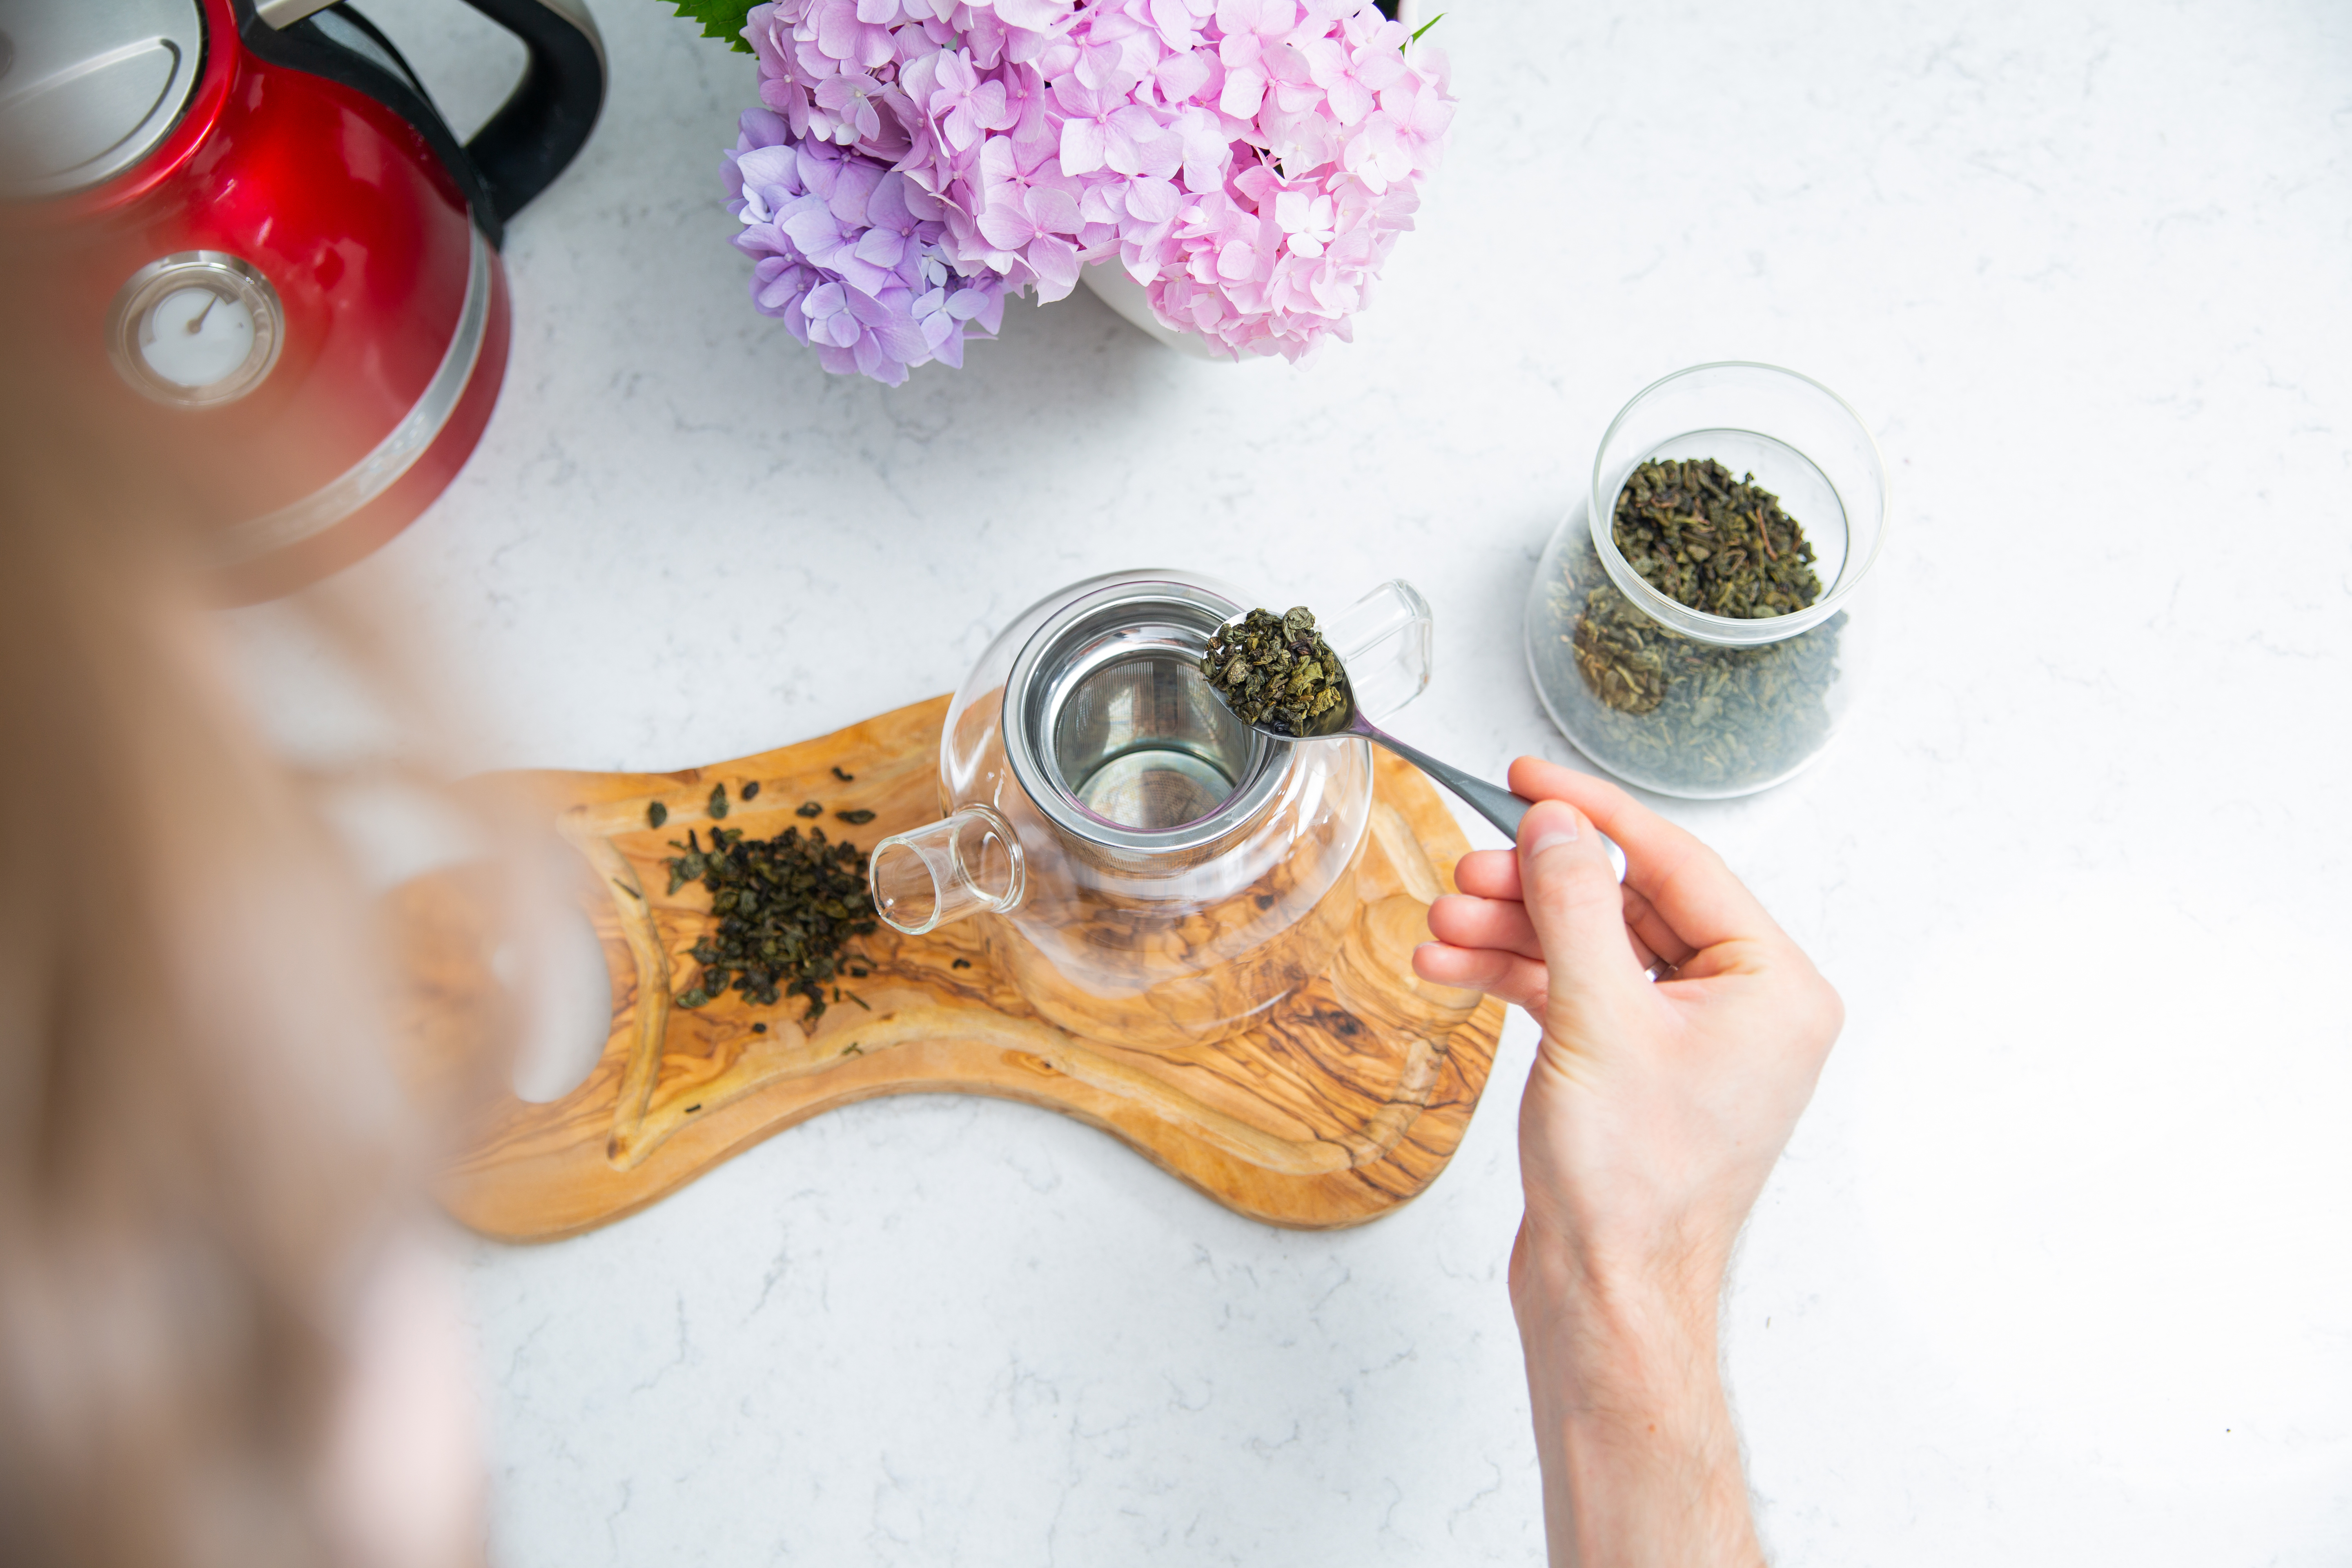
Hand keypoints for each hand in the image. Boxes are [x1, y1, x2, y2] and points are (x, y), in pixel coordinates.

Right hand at [1413, 758, 1840, 1567]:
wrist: (1607, 1299)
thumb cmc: (1630, 1187)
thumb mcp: (1596, 1022)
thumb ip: (1574, 907)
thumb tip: (1557, 823)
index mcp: (1773, 986)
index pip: (1678, 863)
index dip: (1595, 814)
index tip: (1528, 775)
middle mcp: (1743, 1006)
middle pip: (1626, 902)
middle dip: (1534, 886)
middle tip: (1464, 869)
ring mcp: (1688, 1039)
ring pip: (1590, 946)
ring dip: (1510, 929)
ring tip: (1440, 922)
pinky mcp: (1636, 1067)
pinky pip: (1575, 992)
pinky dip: (1514, 975)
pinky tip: (1451, 961)